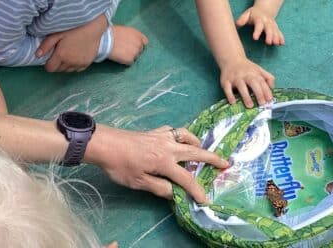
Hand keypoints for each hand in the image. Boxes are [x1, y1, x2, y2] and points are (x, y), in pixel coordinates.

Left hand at [36, 14, 107, 71]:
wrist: (92, 27)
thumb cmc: (74, 28)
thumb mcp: (57, 33)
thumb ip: (46, 45)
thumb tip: (37, 55)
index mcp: (61, 55)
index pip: (50, 69)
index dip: (48, 63)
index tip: (50, 57)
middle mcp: (70, 62)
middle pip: (59, 70)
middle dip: (57, 64)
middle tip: (59, 53)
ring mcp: (80, 64)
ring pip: (68, 70)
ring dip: (65, 65)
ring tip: (67, 54)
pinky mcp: (87, 63)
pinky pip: (77, 69)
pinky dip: (75, 65)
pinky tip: (75, 56)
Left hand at [88, 125, 229, 202]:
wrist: (106, 143)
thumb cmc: (120, 165)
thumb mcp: (139, 182)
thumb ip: (159, 187)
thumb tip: (175, 193)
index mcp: (165, 162)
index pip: (186, 179)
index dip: (197, 190)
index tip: (205, 199)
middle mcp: (169, 147)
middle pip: (196, 153)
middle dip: (213, 159)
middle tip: (226, 163)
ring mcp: (163, 136)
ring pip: (187, 137)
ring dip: (198, 143)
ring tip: (203, 149)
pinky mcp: (156, 131)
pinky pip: (175, 131)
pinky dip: (182, 135)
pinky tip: (179, 140)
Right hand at [108, 25, 147, 64]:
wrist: (105, 40)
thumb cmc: (111, 33)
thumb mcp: (124, 30)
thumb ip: (131, 35)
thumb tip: (130, 40)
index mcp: (138, 34)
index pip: (145, 42)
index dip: (139, 44)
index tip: (134, 46)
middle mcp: (139, 43)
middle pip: (140, 50)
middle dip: (134, 50)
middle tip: (124, 50)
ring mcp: (136, 52)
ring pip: (135, 57)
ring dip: (130, 56)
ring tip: (121, 53)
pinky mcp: (130, 59)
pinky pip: (130, 62)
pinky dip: (125, 61)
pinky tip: (119, 57)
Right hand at [220, 58, 274, 107]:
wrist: (231, 59)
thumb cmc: (247, 68)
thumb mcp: (259, 70)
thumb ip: (268, 77)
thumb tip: (272, 88)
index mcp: (254, 73)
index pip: (262, 82)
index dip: (266, 91)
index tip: (270, 100)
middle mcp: (245, 75)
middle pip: (253, 83)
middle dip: (258, 93)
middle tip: (262, 104)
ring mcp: (235, 78)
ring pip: (241, 86)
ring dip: (246, 96)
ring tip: (250, 106)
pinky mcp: (225, 81)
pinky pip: (227, 88)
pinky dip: (230, 95)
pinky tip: (233, 102)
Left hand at [236, 6, 284, 45]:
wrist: (264, 9)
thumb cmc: (253, 14)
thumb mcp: (247, 14)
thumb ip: (242, 19)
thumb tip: (237, 24)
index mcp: (259, 18)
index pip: (258, 25)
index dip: (257, 31)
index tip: (255, 38)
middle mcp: (267, 21)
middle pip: (269, 28)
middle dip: (269, 35)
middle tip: (269, 43)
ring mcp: (272, 24)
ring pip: (275, 31)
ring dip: (276, 37)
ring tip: (276, 44)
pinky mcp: (276, 28)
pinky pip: (279, 32)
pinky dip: (281, 37)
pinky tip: (282, 43)